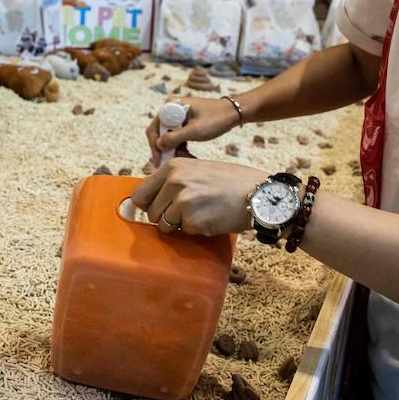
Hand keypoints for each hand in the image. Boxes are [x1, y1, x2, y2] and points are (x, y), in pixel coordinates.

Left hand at [132, 158, 267, 235]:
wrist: (259, 193)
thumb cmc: (230, 182)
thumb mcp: (197, 170)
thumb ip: (172, 181)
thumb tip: (146, 199)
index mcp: (172, 167)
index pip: (139, 194)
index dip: (147, 206)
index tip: (156, 210)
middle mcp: (174, 182)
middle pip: (150, 213)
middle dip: (165, 217)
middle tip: (187, 212)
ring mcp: (183, 201)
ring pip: (164, 225)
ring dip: (181, 224)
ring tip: (202, 212)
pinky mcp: (193, 220)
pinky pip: (185, 232)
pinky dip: (197, 230)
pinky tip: (212, 217)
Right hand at [145, 96, 239, 161]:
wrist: (234, 113)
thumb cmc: (217, 118)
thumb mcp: (196, 130)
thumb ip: (175, 138)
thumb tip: (158, 146)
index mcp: (171, 106)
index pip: (153, 129)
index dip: (155, 147)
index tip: (159, 162)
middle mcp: (170, 109)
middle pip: (159, 134)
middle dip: (165, 150)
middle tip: (171, 164)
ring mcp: (177, 116)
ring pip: (168, 137)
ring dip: (174, 150)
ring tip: (186, 160)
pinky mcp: (183, 122)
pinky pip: (176, 137)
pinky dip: (180, 147)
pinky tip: (189, 155)